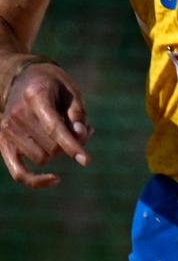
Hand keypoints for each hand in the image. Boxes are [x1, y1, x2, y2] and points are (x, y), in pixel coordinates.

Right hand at [0, 58, 90, 188]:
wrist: (23, 80)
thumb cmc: (54, 85)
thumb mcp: (71, 91)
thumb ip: (77, 113)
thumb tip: (81, 136)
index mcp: (35, 96)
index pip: (54, 128)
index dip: (72, 145)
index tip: (87, 161)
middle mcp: (16, 115)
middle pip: (51, 146)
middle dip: (69, 143)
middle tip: (77, 129)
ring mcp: (7, 130)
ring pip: (41, 159)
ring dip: (56, 153)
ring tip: (61, 134)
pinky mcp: (3, 143)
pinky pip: (18, 172)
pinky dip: (35, 180)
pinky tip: (55, 179)